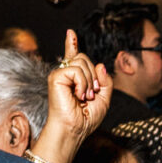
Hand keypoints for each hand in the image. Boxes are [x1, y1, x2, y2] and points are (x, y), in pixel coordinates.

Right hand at [35, 29, 112, 162]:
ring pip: (82, 61)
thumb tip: (100, 65)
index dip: (72, 44)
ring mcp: (60, 74)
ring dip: (89, 81)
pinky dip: (82, 83)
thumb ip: (105, 81)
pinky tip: (78, 95)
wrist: (75, 129)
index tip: (71, 33)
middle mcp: (66, 74)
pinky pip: (76, 69)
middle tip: (91, 94)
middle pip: (84, 58)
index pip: (74, 57)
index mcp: (76, 78)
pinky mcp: (55, 77)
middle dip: (93, 75)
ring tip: (84, 96)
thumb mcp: (104, 98)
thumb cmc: (86, 118)